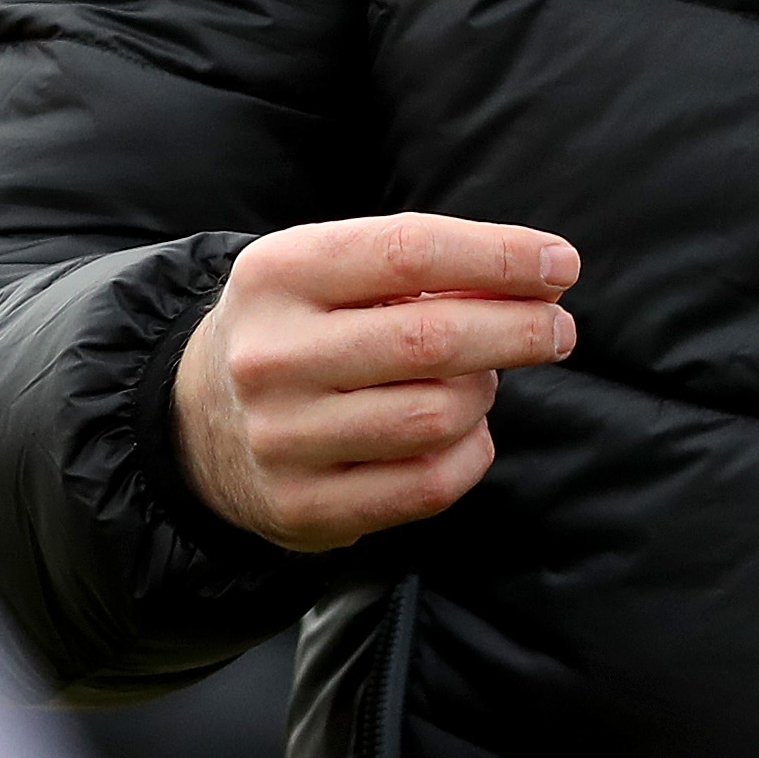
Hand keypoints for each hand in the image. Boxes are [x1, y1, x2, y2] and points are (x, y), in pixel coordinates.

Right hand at [171, 214, 578, 553]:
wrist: (198, 422)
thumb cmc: (301, 329)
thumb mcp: (332, 273)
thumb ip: (424, 269)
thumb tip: (541, 277)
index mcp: (278, 273)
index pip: (410, 250)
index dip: (501, 254)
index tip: (560, 265)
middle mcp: (271, 355)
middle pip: (432, 339)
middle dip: (521, 330)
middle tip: (559, 329)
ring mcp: (283, 438)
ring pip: (439, 415)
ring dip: (485, 393)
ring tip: (481, 379)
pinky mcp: (304, 507)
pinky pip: (429, 483)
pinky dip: (472, 452)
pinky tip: (466, 431)